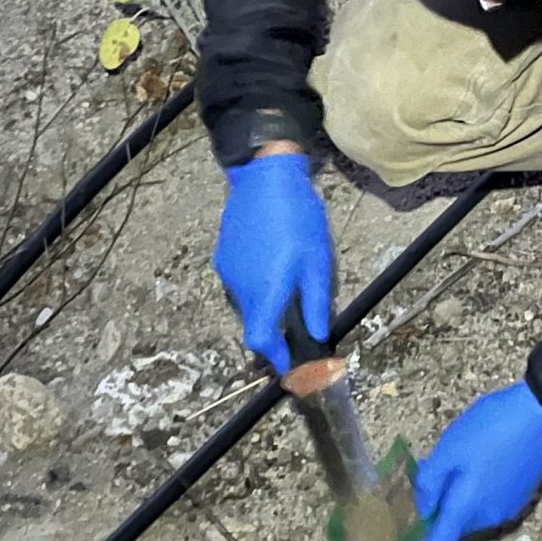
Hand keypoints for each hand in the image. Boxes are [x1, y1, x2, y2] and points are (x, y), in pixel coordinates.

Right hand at [213, 151, 332, 372]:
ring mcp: (228, 272)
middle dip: (273, 332)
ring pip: (246, 304)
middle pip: (253, 324)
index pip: (260, 340)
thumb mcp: (317, 261)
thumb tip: (319, 335)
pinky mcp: (223, 257)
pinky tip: (270, 263)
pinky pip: (239, 284)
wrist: (265, 177)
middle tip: (295, 326)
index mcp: (266, 291)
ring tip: (286, 284)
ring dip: (264, 306)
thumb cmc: (298, 218)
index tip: (288, 362)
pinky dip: (254, 286)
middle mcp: (240, 287)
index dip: (274, 357)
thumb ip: (316, 302)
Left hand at [399, 381, 541, 540]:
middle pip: (455, 524)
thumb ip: (430, 482)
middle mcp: (487, 519)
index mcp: (465, 508)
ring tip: (468, 455)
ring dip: (462, 495)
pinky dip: (479, 490)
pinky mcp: (521, 499)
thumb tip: (426, 511)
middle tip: (441, 465)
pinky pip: (488, 502)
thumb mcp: (449, 448)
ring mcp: (507, 510)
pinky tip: (486, 460)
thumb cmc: (489, 428)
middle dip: (443, 506)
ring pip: (472, 511)